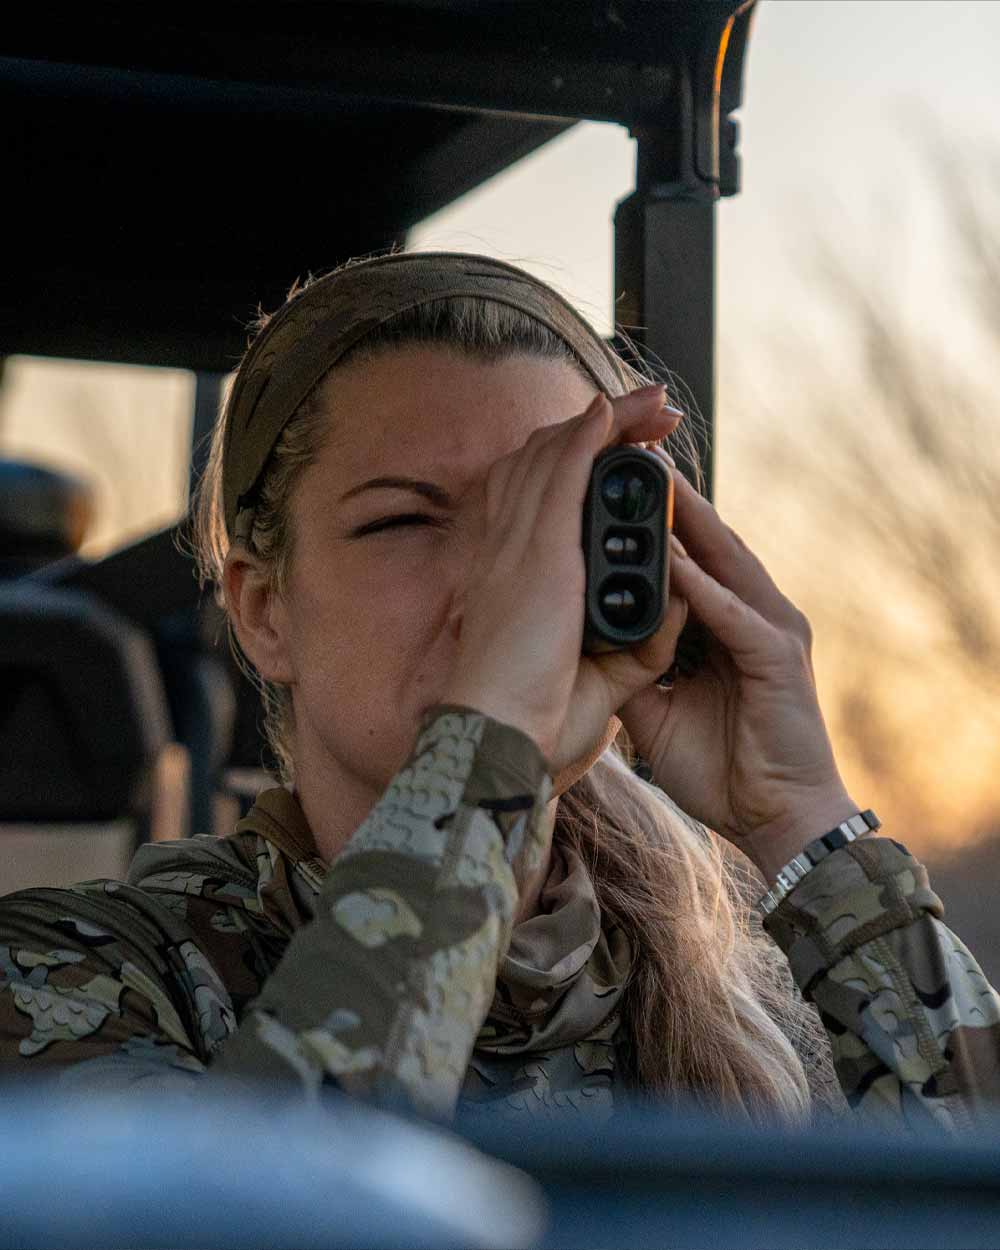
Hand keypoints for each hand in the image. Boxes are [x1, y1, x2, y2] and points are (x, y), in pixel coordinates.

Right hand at [439, 384, 686, 779]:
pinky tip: (611, 411)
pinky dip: (587, 438)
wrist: (501, 741)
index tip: (608, 447)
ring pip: (556, 458)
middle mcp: (509, 551)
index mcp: (514, 578)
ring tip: (647, 400)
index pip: (533, 498)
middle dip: (593, 430)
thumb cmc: (537, 719)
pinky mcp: (539, 552)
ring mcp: (519, 547)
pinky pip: (563, 476)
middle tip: (641, 410)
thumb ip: (635, 638)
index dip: (568, 463)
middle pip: (542, 464)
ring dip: (604, 422)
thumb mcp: (602, 670)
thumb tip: (674, 608)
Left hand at [616, 454, 858, 875]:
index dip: (655, 514)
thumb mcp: (655, 709)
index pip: (687, 553)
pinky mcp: (778, 658)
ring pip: (725, 561)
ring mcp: (770, 629)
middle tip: (633, 449)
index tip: (614, 476)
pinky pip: (734, 613)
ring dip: (690, 521)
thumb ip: (631, 664)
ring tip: (652, 479)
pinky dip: (702, 587)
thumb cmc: (720, 766)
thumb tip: (588, 636)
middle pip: (708, 541)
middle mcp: (750, 612)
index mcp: (724, 620)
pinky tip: (672, 560)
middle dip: (674, 496)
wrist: (773, 821)